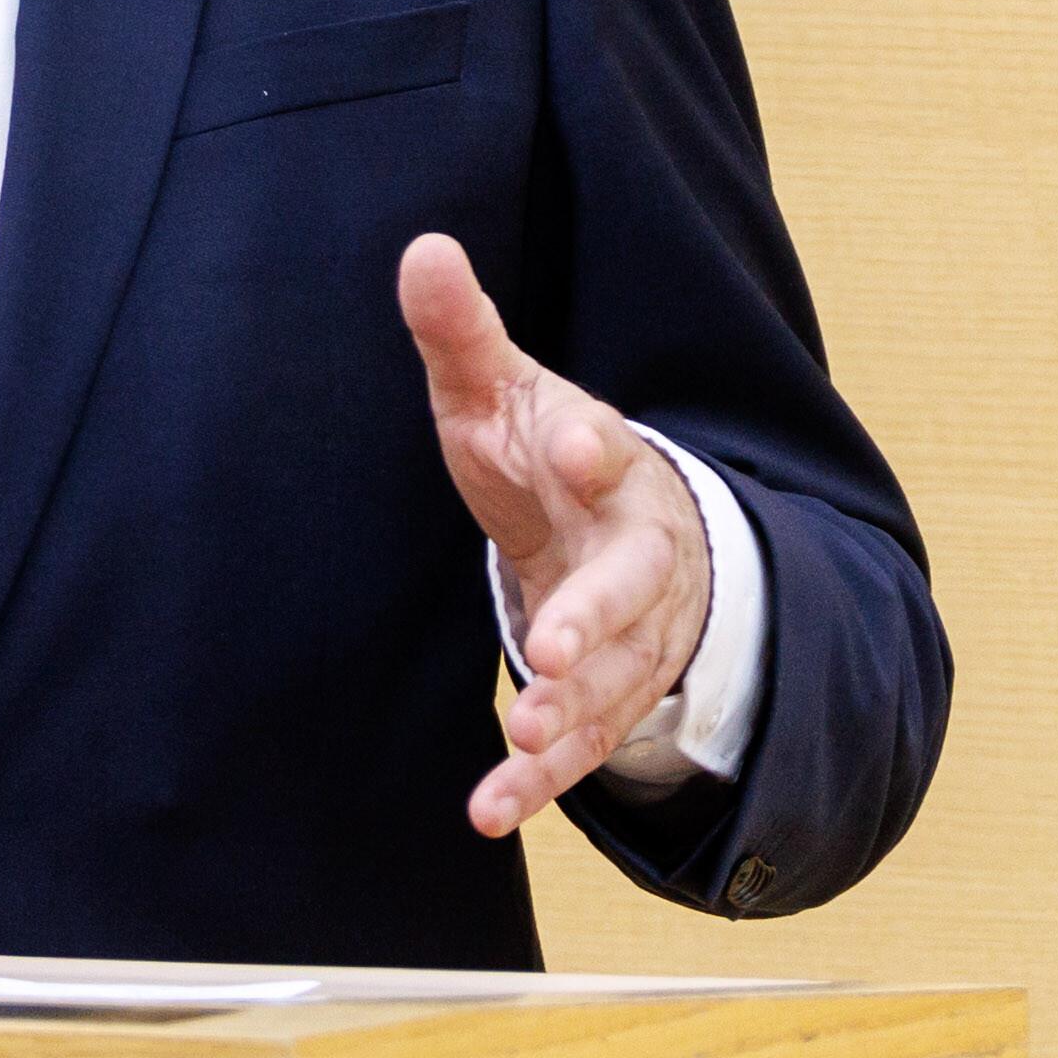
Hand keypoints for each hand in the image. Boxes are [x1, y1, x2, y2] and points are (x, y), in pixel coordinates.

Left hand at [402, 232, 702, 841]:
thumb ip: (463, 332)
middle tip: (553, 646)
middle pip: (631, 583)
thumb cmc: (546, 452)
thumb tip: (420, 247)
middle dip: (596, 615)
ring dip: (572, 711)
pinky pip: (583, 746)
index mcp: (607, 463)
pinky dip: (539, 781)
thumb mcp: (501, 390)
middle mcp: (637, 551)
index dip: (587, 445)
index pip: (607, 448)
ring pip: (616, 677)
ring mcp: (634, 632)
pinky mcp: (612, 695)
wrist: (626, 528)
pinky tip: (487, 810)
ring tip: (529, 734)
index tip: (566, 441)